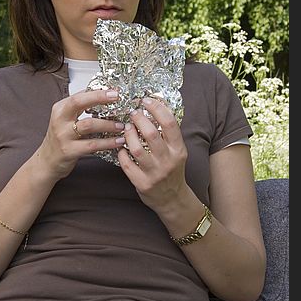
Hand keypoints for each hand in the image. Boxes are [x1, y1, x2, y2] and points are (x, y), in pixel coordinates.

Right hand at [39, 89, 124, 181]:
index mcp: (60, 109)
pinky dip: (108, 142)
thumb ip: (81, 108)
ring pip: (89, 124)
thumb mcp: (66, 120)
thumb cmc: (61, 139)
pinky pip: (92, 144)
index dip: (97, 91)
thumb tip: (104, 96)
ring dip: (108, 124)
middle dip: (99, 97)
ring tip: (122, 125)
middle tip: (117, 97)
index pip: (79, 94)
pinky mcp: (69, 151)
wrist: (47, 162)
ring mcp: (63, 135)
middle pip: (79, 102)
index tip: (114, 89)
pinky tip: (118, 141)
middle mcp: (59, 120)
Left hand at [117, 97, 188, 214]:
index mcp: (179, 150)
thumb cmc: (172, 170)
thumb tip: (154, 109)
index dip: (157, 108)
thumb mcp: (177, 152)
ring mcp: (155, 173)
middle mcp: (168, 161)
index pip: (169, 123)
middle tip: (133, 113)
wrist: (172, 199)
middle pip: (151, 134)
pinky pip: (127, 164)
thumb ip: (168, 134)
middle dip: (139, 119)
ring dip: (128, 135)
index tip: (146, 101)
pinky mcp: (142, 183)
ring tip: (127, 129)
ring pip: (136, 149)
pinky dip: (121, 153)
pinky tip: (121, 148)